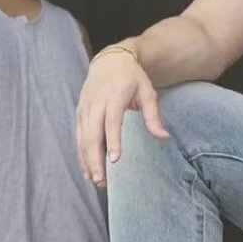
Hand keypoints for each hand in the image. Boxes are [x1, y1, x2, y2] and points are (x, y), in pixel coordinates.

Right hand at [76, 50, 168, 186]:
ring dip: (87, 160)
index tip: (115, 160)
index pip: (112, 122)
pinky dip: (81, 153)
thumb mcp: (147, 92)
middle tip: (102, 180)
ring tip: (95, 180)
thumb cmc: (132, 78)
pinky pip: (78, 136)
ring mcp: (85, 108)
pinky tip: (87, 169)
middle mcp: (96, 103)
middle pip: (92, 134)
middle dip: (95, 158)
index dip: (113, 141)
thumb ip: (153, 116)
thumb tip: (164, 137)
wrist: (110, 61)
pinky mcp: (80, 112)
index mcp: (114, 96)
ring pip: (83, 138)